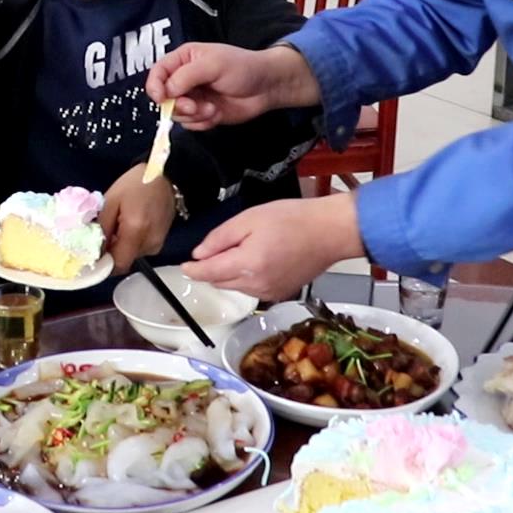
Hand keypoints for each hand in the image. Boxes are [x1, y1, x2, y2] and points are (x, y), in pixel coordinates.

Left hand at [99, 164, 175, 274]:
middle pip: (124, 260)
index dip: (104, 266)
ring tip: (118, 225)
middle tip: (103, 234)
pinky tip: (129, 225)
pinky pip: (139, 249)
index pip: (118, 264)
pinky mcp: (160, 242)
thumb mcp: (111, 201)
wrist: (165, 176)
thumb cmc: (135, 184)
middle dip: (111, 252)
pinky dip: (130, 242)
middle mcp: (149, 243)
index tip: (91, 257)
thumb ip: (102, 228)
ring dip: (120, 247)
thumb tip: (95, 251)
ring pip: (131, 256)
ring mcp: (157, 244)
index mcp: (136, 231)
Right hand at [147, 43, 321, 130]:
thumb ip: (186, 76)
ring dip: (194, 115)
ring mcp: (194, 98)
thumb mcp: (213, 64)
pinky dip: (202, 123)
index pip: (157, 73)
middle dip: (179, 105)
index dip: (155, 87)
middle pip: (164, 98)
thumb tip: (166, 92)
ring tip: (212, 109)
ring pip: (177, 114)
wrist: (267, 87)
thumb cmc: (242, 67)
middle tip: (194, 106)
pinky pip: (191, 125)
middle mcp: (184, 79)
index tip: (162, 98)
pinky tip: (216, 114)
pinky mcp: (203, 114)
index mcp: (183, 60)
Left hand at [181, 195, 364, 299]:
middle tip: (215, 249)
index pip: (208, 274)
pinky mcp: (281, 294)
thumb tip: (199, 255)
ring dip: (229, 274)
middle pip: (220, 282)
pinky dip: (246, 278)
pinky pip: (252, 289)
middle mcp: (255, 285)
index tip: (183, 265)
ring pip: (236, 287)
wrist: (330, 232)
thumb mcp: (249, 219)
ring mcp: (269, 293)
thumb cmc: (291, 219)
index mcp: (246, 265)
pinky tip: (258, 259)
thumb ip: (220, 238)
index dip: (192, 270)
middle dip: (212, 269)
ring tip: (242, 250)